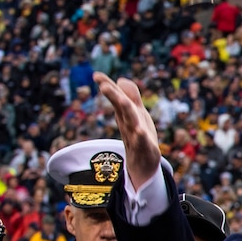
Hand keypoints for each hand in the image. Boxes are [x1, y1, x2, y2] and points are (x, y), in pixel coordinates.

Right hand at [94, 72, 161, 188]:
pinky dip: (140, 136)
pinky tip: (140, 131)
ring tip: (121, 100)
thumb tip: (121, 79)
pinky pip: (142, 142)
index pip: (116, 97)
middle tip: (103, 85)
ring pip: (130, 122)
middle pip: (121, 107)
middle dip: (114, 96)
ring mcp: (135, 136)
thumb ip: (130, 96)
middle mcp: (128, 123)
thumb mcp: (136, 114)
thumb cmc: (138, 136)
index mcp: (126, 114)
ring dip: (126, 112)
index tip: (96, 75)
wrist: (143, 165)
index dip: (108, 85)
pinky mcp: (145, 148)